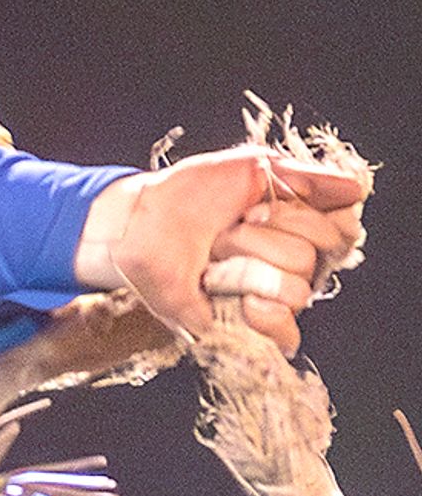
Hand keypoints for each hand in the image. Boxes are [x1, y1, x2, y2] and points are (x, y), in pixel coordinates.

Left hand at [76, 146, 366, 354]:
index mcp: (301, 226)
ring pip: (297, 284)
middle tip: (229, 223)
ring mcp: (276, 295)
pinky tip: (227, 290)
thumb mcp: (247, 168)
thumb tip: (356, 187)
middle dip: (265, 228)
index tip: (261, 200)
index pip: (343, 226)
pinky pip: (285, 328)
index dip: (308, 213)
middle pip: (318, 250)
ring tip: (215, 253)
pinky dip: (256, 308)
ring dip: (244, 260)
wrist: (140, 223)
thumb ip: (305, 176)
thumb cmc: (188, 195)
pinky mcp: (254, 325)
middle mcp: (297, 263)